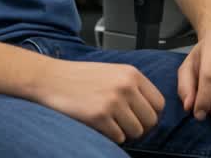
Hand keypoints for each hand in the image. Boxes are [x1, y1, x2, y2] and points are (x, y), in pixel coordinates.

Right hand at [34, 59, 165, 143]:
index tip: (141, 118)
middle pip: (151, 120)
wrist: (50, 78)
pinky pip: (119, 138)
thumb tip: (152, 111)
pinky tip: (100, 126)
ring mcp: (113, 102)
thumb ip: (133, 87)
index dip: (151, 115)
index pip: (159, 103)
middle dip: (140, 127)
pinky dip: (111, 136)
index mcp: (132, 74)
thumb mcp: (113, 72)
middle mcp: (126, 86)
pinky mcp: (99, 116)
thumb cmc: (80, 77)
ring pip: (136, 131)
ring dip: (125, 133)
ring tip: (111, 124)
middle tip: (125, 126)